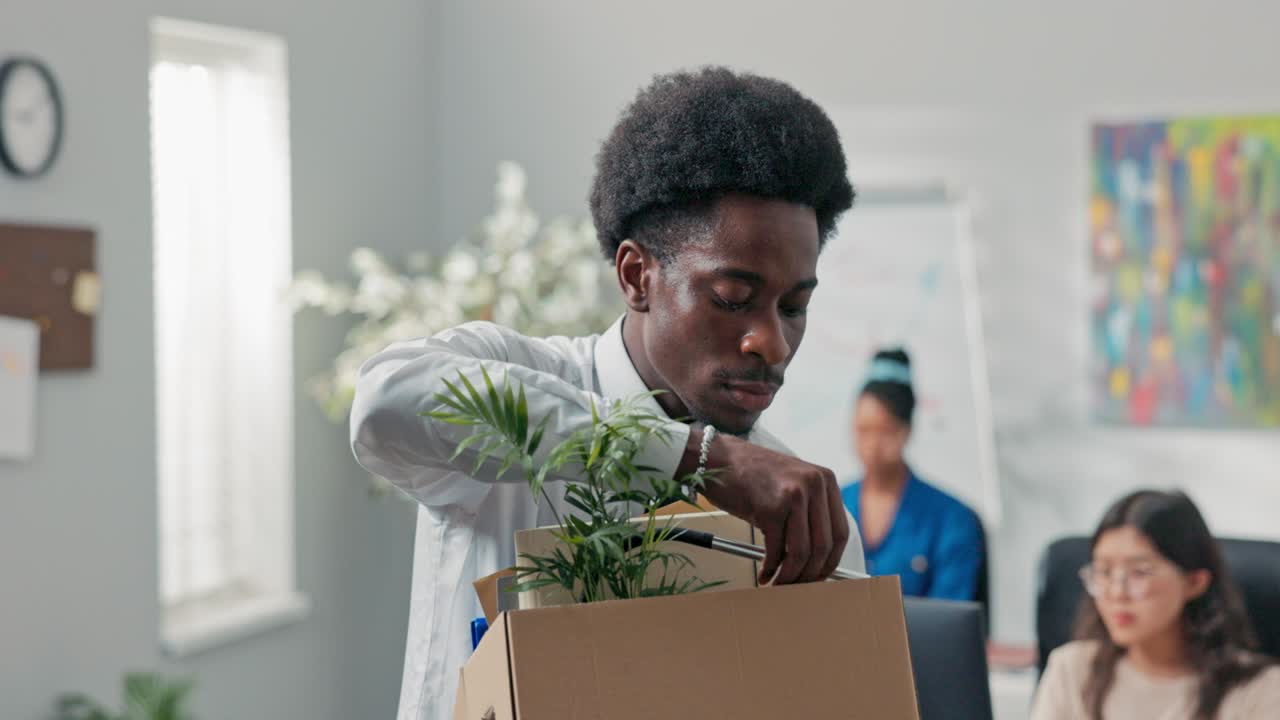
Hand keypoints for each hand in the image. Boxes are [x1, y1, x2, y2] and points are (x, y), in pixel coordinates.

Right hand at [680, 428, 848, 584]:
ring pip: (801, 552)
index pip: (840, 532)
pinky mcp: (770, 508)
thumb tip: (817, 560)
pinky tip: (764, 572)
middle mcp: (814, 485)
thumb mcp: (791, 486)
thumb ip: (809, 514)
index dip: (831, 561)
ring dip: (790, 576)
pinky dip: (770, 567)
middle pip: (823, 546)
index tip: (820, 576)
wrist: (718, 459)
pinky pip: (775, 550)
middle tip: (798, 587)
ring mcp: (793, 495)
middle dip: (810, 574)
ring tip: (779, 583)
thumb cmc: (752, 476)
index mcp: (825, 480)